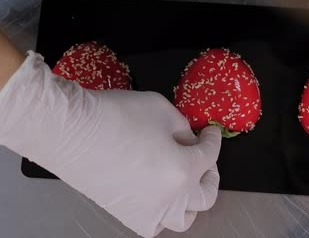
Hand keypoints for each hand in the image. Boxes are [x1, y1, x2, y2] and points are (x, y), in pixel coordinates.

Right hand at [0, 52, 221, 237]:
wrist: (68, 130)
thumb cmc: (113, 117)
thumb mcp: (163, 110)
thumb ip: (185, 129)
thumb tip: (188, 140)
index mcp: (182, 171)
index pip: (210, 156)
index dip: (213, 140)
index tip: (210, 133)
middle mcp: (169, 198)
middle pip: (206, 195)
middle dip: (210, 175)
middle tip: (205, 160)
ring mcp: (148, 211)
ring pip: (183, 218)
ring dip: (190, 200)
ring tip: (186, 182)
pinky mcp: (126, 215)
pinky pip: (155, 224)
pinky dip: (163, 213)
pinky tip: (161, 197)